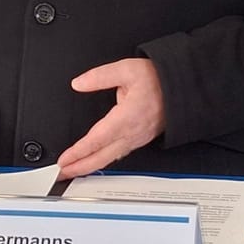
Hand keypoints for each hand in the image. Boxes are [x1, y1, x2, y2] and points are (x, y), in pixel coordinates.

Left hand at [57, 58, 164, 178]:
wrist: (182, 88)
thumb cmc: (159, 80)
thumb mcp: (127, 69)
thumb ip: (100, 76)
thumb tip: (79, 83)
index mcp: (127, 117)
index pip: (97, 139)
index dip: (79, 151)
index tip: (64, 159)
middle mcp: (132, 133)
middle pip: (101, 157)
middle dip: (80, 167)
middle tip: (61, 174)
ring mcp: (137, 139)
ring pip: (110, 159)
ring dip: (90, 167)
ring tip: (73, 171)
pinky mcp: (139, 140)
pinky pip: (118, 155)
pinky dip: (103, 162)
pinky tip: (94, 162)